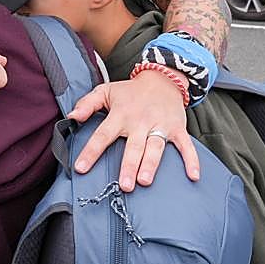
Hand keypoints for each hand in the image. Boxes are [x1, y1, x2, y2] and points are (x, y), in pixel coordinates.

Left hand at [67, 71, 200, 191]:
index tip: (81, 168)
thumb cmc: (130, 92)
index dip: (91, 151)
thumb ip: (87, 104)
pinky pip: (186, 145)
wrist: (162, 78)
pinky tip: (193, 176)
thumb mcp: (105, 91)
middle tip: (124, 185)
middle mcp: (140, 121)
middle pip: (133, 146)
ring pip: (156, 147)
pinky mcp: (177, 128)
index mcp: (121, 114)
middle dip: (128, 165)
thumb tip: (71, 116)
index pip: (103, 134)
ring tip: (145, 181)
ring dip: (151, 164)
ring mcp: (160, 125)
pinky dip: (191, 160)